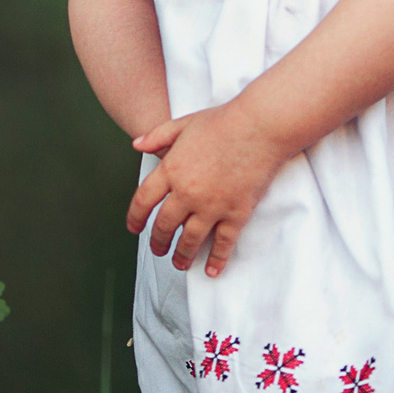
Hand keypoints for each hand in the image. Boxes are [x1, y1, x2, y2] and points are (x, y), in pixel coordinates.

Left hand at [124, 102, 289, 277]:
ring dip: (182, 255)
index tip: (134, 228)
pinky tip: (212, 270)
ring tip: (179, 263)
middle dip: (158, 241)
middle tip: (158, 250)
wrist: (259, 127)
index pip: (143, 201)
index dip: (135, 218)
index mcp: (170, 169)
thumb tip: (136, 144)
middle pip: (164, 225)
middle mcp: (187, 192)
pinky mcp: (236, 213)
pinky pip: (223, 243)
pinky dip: (216, 259)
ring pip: (190, 240)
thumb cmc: (222, 121)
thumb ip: (157, 136)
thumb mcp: (183, 123)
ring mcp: (212, 206)